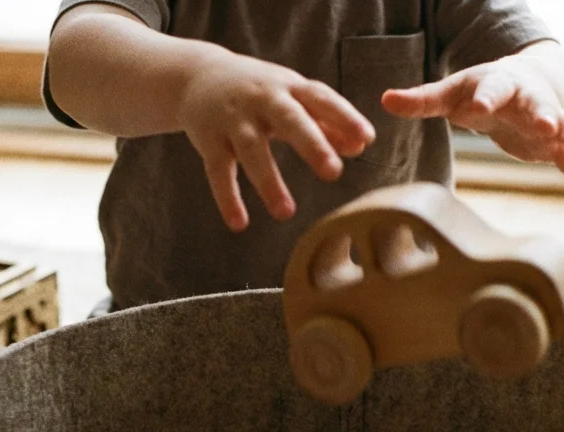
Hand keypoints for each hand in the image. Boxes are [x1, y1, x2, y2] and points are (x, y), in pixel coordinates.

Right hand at [178, 50, 375, 230]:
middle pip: (289, 120)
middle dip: (311, 145)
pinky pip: (219, 171)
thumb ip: (325, 122)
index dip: (344, 117)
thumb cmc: (257, 91)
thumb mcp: (291, 98)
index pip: (321, 98)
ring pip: (252, 150)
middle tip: (333, 173)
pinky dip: (227, 198)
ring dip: (269, 182)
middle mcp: (262, 98)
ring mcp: (233, 119)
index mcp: (289, 87)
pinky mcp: (208, 139)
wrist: (197, 75)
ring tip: (286, 214)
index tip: (366, 139)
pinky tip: (239, 224)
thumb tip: (360, 147)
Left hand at [382, 55, 563, 206]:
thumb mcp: (452, 93)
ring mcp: (549, 123)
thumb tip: (384, 100)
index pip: (493, 88)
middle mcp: (530, 100)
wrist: (525, 84)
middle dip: (544, 115)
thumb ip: (422, 100)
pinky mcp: (557, 147)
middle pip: (540, 104)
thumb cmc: (481, 90)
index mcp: (500, 85)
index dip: (485, 96)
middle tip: (547, 125)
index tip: (478, 106)